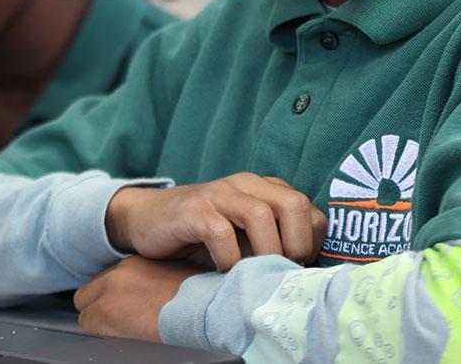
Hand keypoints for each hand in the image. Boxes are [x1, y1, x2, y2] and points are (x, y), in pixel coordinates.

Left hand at [74, 256, 202, 341]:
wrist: (202, 305)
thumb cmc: (198, 295)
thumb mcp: (176, 278)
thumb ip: (156, 280)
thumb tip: (153, 292)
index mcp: (136, 261)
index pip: (110, 277)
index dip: (115, 294)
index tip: (127, 304)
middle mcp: (120, 271)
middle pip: (92, 289)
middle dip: (102, 304)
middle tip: (122, 317)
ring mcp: (110, 291)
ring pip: (85, 306)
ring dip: (100, 317)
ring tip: (122, 327)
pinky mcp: (105, 312)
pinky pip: (85, 324)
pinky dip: (99, 330)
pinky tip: (120, 334)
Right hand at [106, 173, 326, 270]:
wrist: (148, 218)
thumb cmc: (203, 234)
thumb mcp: (243, 236)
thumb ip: (271, 242)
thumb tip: (305, 274)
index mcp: (265, 189)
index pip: (310, 211)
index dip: (312, 244)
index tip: (297, 270)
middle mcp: (246, 184)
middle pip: (294, 205)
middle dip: (296, 245)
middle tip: (281, 273)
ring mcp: (219, 193)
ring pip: (261, 215)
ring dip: (264, 253)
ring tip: (254, 276)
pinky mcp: (193, 209)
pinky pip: (221, 232)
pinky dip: (228, 259)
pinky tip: (222, 272)